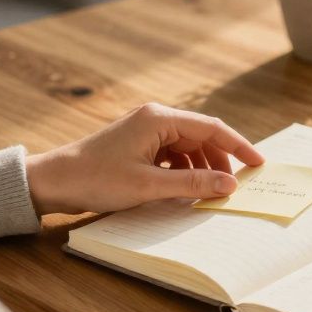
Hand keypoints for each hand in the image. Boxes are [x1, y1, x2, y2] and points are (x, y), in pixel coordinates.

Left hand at [25, 103, 264, 214]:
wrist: (52, 182)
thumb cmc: (96, 179)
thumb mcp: (149, 185)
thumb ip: (193, 185)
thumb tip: (230, 185)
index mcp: (159, 118)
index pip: (212, 127)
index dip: (238, 146)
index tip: (258, 164)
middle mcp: (154, 118)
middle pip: (201, 137)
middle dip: (219, 162)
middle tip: (233, 187)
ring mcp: (145, 131)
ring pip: (186, 148)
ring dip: (200, 170)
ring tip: (208, 194)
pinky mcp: (137, 146)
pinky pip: (170, 156)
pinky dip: (182, 172)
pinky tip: (184, 191)